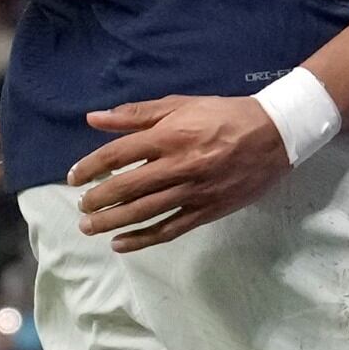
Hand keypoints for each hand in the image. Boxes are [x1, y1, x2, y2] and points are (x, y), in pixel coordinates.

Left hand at [71, 93, 290, 250]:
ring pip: (145, 212)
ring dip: (112, 222)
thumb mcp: (180, 105)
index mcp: (170, 135)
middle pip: (128, 187)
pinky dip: (143, 239)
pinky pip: (170, 228)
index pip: (119, 154)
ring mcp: (194, 191)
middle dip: (98, 200)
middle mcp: (179, 165)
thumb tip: (95, 118)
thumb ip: (136, 114)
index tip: (74, 177)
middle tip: (81, 207)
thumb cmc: (223, 115)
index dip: (91, 166)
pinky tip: (121, 244)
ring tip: (90, 227)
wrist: (275, 135)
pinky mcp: (208, 210)